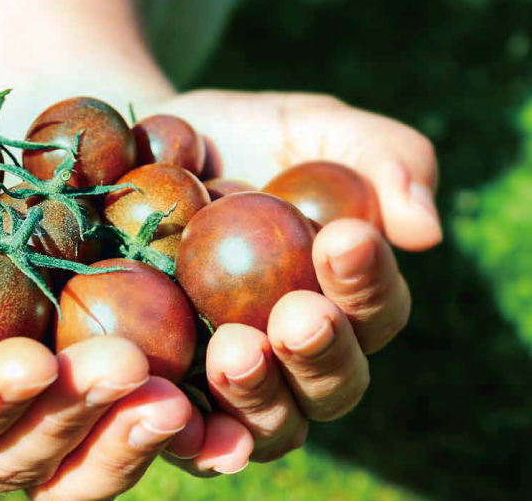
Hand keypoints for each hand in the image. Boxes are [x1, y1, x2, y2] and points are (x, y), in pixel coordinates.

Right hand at [0, 153, 201, 499]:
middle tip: (125, 369)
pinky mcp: (84, 394)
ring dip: (129, 436)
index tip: (29, 362)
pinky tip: (221, 405)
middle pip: (17, 460)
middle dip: (71, 421)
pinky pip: (127, 422)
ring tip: (179, 396)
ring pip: (81, 462)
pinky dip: (177, 425)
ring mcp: (29, 421)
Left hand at [150, 90, 439, 467]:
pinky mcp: (171, 395)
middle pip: (332, 383)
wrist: (135, 152)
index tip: (346, 240)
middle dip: (321, 352)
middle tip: (297, 315)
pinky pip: (187, 432)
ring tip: (235, 350)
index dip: (369, 282)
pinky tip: (173, 407)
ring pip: (270, 421)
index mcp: (342, 297)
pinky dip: (191, 434)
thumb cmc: (234, 136)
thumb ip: (378, 157)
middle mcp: (297, 355)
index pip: (376, 309)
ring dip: (261, 394)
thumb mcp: (308, 126)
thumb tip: (424, 229)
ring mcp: (235, 384)